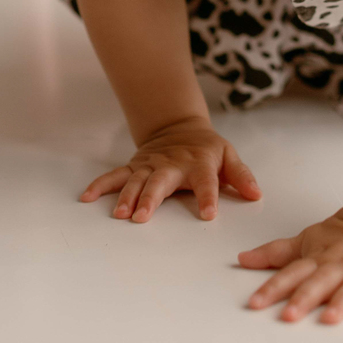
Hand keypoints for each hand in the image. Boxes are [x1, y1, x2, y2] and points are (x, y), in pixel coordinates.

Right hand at [79, 117, 260, 222]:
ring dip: (127, 196)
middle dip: (150, 198)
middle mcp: (172, 164)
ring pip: (136, 180)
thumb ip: (241, 175)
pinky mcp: (135, 166)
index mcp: (199, 163)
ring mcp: (150, 165)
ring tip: (119, 214)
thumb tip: (256, 194)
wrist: (179, 126)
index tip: (208, 214)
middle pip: (161, 181)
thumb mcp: (228, 156)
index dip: (208, 197)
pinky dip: (100, 185)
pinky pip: (115, 176)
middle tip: (142, 217)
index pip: (207, 181)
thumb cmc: (207, 148)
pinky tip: (86, 197)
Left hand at [239, 206, 342, 324]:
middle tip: (288, 315)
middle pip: (321, 280)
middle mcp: (342, 262)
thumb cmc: (342, 236)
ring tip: (332, 317)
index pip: (292, 273)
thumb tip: (241, 259)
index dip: (273, 287)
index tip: (255, 303)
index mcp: (319, 257)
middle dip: (304, 297)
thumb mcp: (307, 240)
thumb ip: (276, 253)